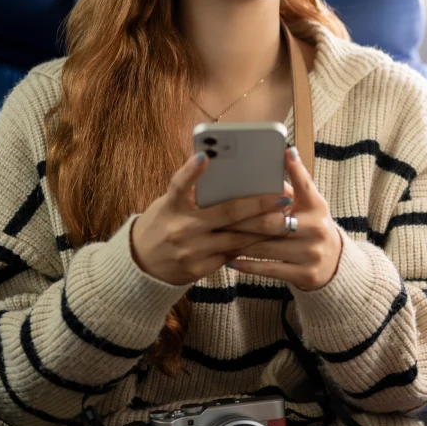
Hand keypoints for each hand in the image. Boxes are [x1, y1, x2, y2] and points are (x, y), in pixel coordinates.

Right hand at [130, 152, 293, 285]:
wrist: (140, 264)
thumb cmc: (162, 223)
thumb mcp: (169, 204)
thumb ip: (191, 192)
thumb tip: (221, 171)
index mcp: (172, 206)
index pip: (179, 185)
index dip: (191, 171)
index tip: (205, 156)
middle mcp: (181, 228)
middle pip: (227, 213)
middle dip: (259, 204)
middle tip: (283, 197)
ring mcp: (191, 251)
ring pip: (236, 238)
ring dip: (263, 229)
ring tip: (286, 219)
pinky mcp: (198, 269)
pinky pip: (231, 255)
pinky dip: (250, 245)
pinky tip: (269, 239)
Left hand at [226, 147, 342, 290]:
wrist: (334, 264)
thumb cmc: (311, 227)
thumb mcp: (310, 206)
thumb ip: (294, 189)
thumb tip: (281, 156)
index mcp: (318, 207)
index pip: (305, 185)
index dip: (296, 168)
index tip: (285, 151)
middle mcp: (317, 229)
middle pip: (273, 222)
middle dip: (243, 220)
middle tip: (219, 216)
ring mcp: (312, 253)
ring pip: (267, 247)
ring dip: (240, 243)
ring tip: (219, 237)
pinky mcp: (305, 274)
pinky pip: (270, 269)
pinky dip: (248, 264)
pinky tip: (231, 259)